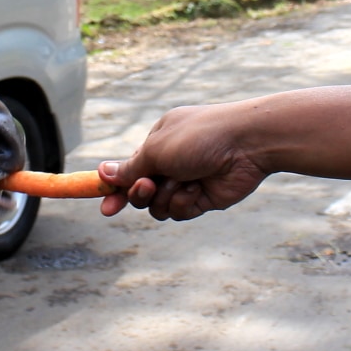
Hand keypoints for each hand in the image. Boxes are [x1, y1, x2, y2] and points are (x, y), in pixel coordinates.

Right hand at [97, 103, 273, 220]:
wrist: (246, 144)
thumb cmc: (199, 138)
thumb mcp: (156, 149)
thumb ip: (130, 167)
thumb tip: (104, 172)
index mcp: (158, 143)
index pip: (129, 169)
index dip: (114, 188)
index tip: (104, 206)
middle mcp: (171, 163)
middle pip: (139, 192)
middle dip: (139, 194)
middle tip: (148, 187)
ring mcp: (186, 181)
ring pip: (158, 206)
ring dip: (164, 197)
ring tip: (182, 182)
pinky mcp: (202, 199)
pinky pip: (179, 212)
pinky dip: (184, 203)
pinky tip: (198, 189)